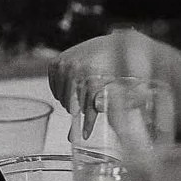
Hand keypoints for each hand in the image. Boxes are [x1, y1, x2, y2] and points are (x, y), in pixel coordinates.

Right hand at [50, 29, 167, 138]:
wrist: (116, 45)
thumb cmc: (122, 69)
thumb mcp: (127, 87)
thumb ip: (116, 99)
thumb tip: (97, 107)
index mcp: (94, 72)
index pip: (88, 105)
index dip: (87, 123)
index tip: (86, 135)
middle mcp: (76, 66)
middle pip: (72, 103)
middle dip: (80, 113)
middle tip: (88, 116)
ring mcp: (64, 63)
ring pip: (61, 96)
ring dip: (70, 104)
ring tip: (82, 104)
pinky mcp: (57, 61)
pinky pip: (53, 87)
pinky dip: (60, 93)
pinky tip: (71, 93)